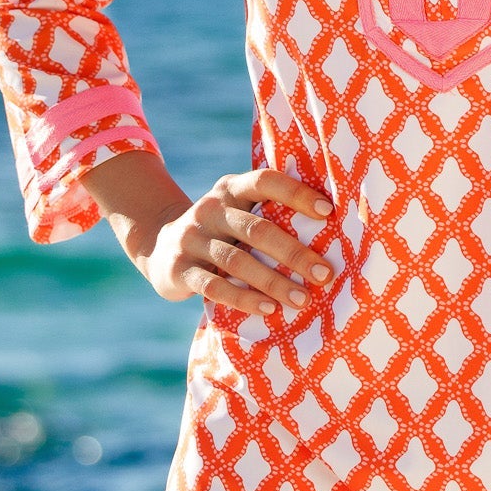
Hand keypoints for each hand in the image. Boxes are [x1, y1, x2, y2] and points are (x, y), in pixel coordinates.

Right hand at [82, 152, 335, 315]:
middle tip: (325, 274)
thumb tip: (331, 230)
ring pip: (237, 260)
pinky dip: (243, 298)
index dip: (297, 194)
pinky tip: (269, 309)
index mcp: (231, 188)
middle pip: (257, 228)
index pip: (266, 181)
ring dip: (274, 282)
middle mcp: (210, 209)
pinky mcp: (180, 269)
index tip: (329, 212)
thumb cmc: (221, 231)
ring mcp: (192, 238)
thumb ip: (269, 213)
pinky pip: (214, 286)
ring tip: (303, 299)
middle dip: (294, 253)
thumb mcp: (238, 212)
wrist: (159, 246)